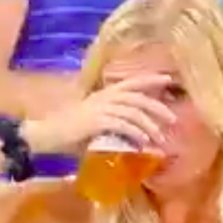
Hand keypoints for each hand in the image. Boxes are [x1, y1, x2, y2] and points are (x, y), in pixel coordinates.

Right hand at [22, 74, 175, 154]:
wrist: (49, 135)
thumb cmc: (71, 133)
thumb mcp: (95, 124)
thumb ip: (114, 125)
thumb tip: (135, 137)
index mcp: (104, 94)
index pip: (132, 82)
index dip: (150, 79)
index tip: (168, 79)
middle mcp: (104, 97)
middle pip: (138, 97)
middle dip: (158, 108)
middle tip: (173, 120)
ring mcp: (100, 108)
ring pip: (133, 112)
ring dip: (149, 126)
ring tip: (159, 139)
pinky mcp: (96, 121)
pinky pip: (123, 125)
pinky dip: (135, 134)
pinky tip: (142, 143)